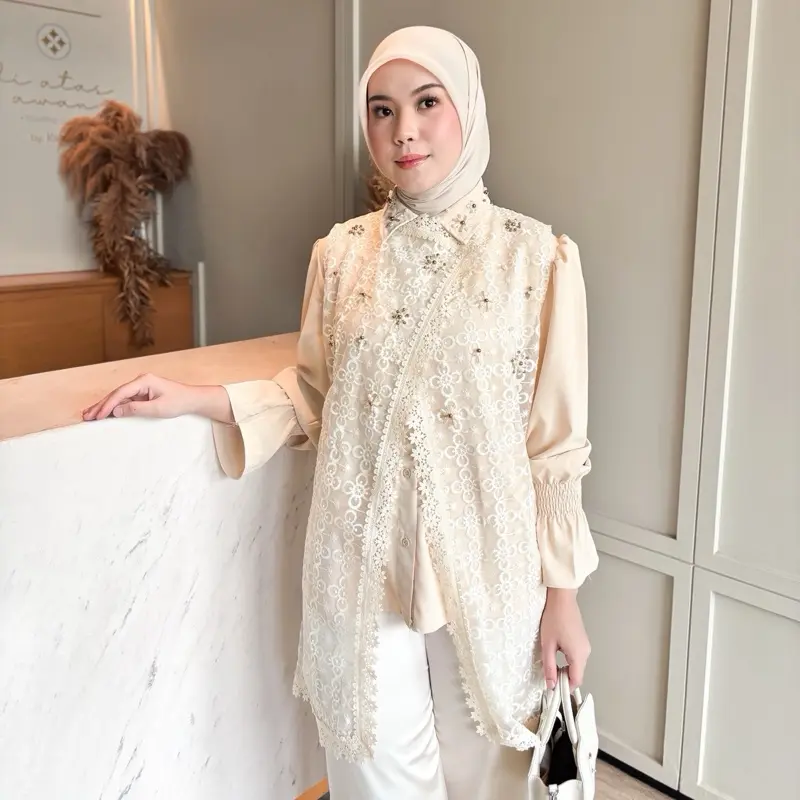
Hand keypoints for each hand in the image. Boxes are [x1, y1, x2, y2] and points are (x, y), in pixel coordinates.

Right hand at [82, 373, 201, 420]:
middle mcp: (140, 381)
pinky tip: (105, 413)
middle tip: (86, 416)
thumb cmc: (179, 402)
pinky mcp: (142, 394)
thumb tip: (116, 411)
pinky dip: (115, 407)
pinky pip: (125, 401)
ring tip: (89, 415)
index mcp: (143, 381)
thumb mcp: (158, 408)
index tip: (98, 416)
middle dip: (101, 405)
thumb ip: (136, 409)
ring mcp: (140, 387)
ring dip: (105, 406)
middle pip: (116, 394)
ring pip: (118, 397)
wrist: (192, 400)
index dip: (107, 405)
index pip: (120, 393)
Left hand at [540, 588, 590, 690]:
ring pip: (577, 665)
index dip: (564, 687)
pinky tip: (557, 652)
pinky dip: (568, 660)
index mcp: (579, 655)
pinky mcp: (582, 640)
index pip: (575, 681)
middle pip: (577, 674)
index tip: (552, 687)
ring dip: (565, 668)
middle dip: (564, 678)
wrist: (562, 598)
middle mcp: (586, 652)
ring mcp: (586, 645)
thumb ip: (549, 667)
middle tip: (548, 675)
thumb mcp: (548, 644)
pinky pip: (577, 656)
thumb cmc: (553, 619)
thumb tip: (550, 685)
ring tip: (551, 663)